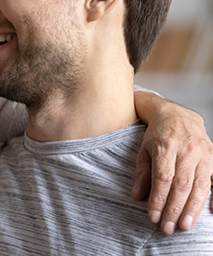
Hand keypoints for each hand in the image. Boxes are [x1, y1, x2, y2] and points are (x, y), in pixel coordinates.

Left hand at [133, 91, 212, 234]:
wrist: (176, 115)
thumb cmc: (157, 135)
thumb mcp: (143, 150)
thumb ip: (141, 173)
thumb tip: (136, 196)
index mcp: (166, 147)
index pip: (162, 178)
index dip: (158, 199)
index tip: (153, 217)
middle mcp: (187, 150)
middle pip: (182, 185)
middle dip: (174, 209)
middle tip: (167, 228)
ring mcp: (203, 153)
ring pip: (200, 185)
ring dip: (193, 208)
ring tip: (185, 226)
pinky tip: (210, 212)